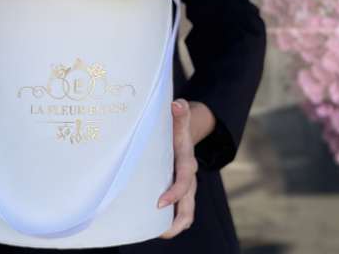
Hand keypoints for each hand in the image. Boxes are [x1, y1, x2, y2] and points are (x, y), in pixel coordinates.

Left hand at [158, 100, 198, 238]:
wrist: (184, 134)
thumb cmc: (176, 129)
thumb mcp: (178, 120)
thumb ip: (180, 113)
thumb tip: (177, 104)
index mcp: (187, 163)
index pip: (184, 182)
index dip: (174, 194)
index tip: (160, 203)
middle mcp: (188, 179)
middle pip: (189, 207)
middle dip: (177, 222)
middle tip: (161, 233)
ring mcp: (184, 188)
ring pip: (184, 213)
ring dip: (172, 226)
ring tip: (154, 234)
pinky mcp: (177, 191)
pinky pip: (176, 210)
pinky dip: (167, 221)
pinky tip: (149, 225)